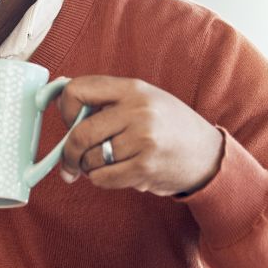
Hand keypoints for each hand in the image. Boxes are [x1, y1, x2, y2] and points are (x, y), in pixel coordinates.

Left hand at [57, 76, 224, 195]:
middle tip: (69, 162)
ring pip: (90, 159)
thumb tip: (58, 101)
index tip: (69, 121)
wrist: (208, 155)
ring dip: (89, 167)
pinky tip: (117, 173)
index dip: (65, 109)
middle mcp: (138, 111)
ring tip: (108, 163)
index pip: (77, 90)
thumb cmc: (168, 126)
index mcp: (133, 88)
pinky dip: (101, 179)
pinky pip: (102, 178)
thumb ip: (106, 100)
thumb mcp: (143, 99)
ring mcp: (143, 139)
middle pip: (79, 134)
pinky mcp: (145, 167)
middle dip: (68, 153)